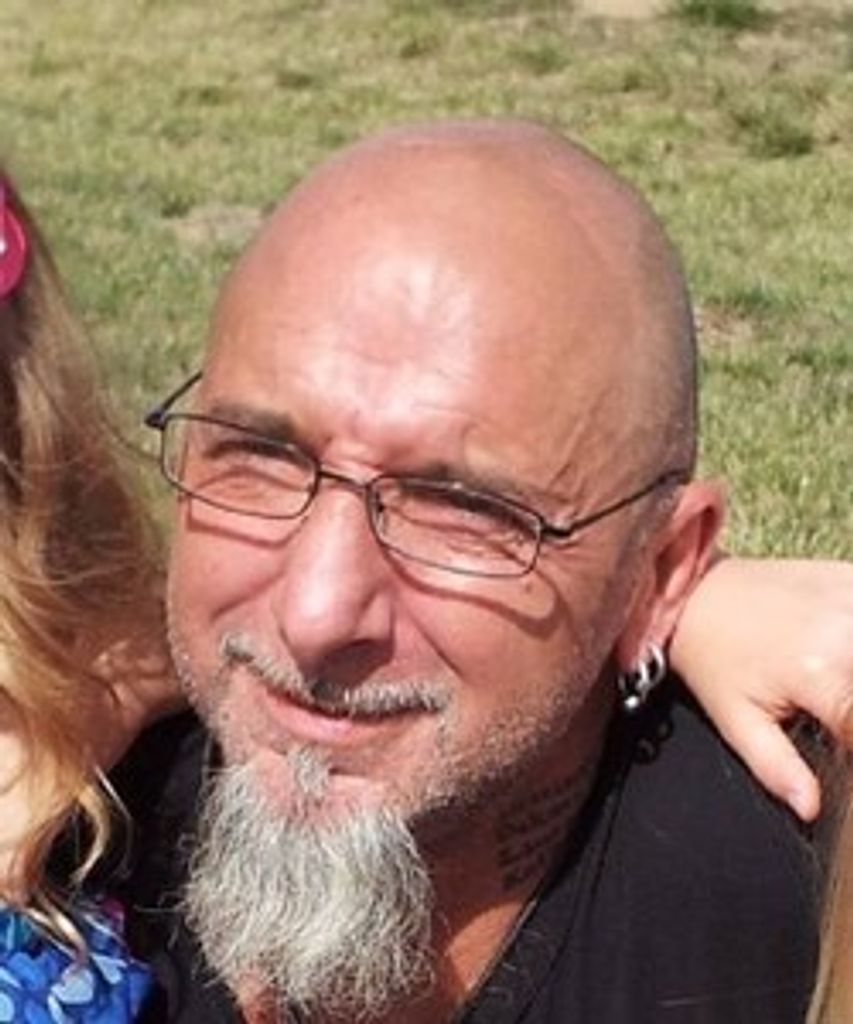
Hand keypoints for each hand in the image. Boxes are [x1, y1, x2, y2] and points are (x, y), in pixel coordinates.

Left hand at [670, 555, 852, 820]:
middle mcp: (847, 631)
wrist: (695, 594)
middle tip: (836, 714)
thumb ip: (779, 769)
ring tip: (834, 688)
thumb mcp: (737, 722)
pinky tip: (842, 650)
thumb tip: (811, 809)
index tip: (840, 744)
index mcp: (822, 673)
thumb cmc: (713, 659)